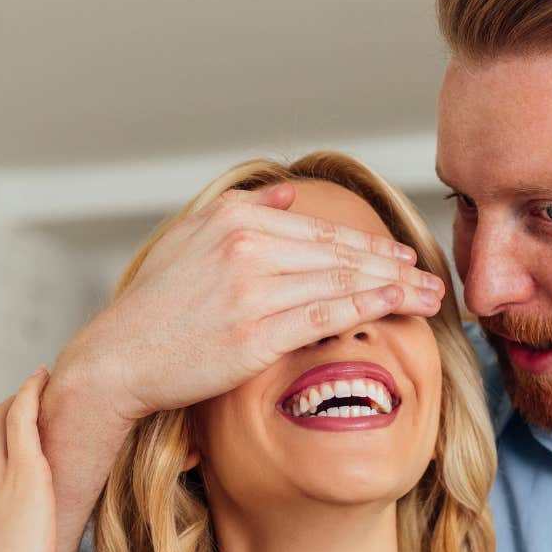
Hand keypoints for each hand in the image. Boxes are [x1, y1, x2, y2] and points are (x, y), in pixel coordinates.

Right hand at [57, 182, 445, 422]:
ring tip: (430, 297)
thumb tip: (288, 194)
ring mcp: (250, 290)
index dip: (368, 243)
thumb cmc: (154, 307)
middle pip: (338, 253)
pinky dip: (369, 305)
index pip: (318, 230)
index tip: (402, 256)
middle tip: (432, 277)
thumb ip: (243, 212)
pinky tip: (398, 304)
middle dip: (394, 265)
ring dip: (395, 286)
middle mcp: (244, 247)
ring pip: (340, 281)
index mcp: (233, 220)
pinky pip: (325, 314)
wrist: (118, 358)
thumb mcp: (191, 241)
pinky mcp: (254, 333)